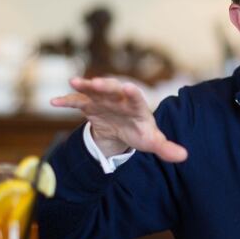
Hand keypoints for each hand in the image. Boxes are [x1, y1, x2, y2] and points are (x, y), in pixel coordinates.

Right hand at [50, 77, 187, 162]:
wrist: (122, 130)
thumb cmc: (139, 133)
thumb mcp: (152, 142)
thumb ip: (166, 148)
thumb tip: (184, 156)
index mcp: (137, 107)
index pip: (136, 99)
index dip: (133, 94)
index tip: (129, 87)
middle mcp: (120, 99)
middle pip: (113, 90)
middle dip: (106, 86)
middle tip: (98, 82)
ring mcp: (103, 100)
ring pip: (94, 90)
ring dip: (85, 86)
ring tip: (74, 82)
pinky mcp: (89, 105)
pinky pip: (77, 101)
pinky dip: (67, 100)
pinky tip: (54, 102)